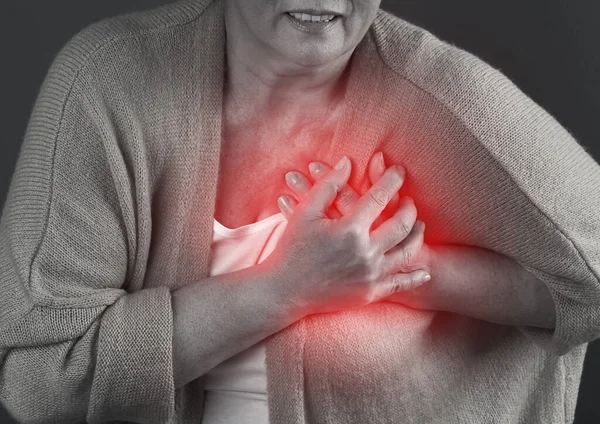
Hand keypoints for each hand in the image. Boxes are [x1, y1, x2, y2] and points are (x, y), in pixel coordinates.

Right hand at [261, 156, 430, 319]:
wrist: (284, 291)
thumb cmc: (291, 249)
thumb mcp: (305, 212)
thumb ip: (328, 185)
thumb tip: (348, 162)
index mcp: (350, 229)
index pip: (380, 196)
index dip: (392, 179)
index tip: (399, 170)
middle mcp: (366, 252)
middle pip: (402, 224)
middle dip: (409, 207)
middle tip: (409, 199)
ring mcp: (370, 275)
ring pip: (407, 252)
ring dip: (417, 235)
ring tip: (419, 226)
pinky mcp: (370, 293)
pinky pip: (401, 284)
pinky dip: (415, 277)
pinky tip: (424, 271)